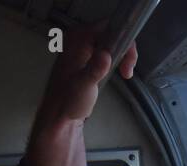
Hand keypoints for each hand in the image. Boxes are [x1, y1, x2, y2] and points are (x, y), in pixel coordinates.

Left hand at [24, 21, 136, 165]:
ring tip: (125, 73)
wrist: (58, 118)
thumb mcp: (84, 85)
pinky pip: (104, 50)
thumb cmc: (68, 102)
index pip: (108, 26)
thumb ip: (95, 68)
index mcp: (77, 40)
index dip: (124, 41)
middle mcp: (77, 39)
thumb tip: (106, 55)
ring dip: (121, 55)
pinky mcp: (84, 59)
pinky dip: (114, 59)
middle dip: (124, 50)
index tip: (128, 62)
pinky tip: (116, 72)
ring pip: (109, 42)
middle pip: (110, 32)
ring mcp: (80, 49)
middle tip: (127, 70)